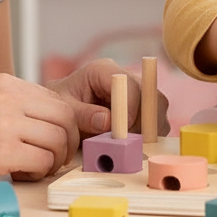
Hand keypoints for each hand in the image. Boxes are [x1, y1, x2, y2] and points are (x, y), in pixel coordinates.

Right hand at [0, 72, 79, 185]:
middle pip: (66, 118)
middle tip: (53, 159)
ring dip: (53, 160)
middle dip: (67, 143)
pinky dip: (39, 173)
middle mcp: (10, 97)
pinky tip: (20, 174)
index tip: (57, 142)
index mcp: (7, 83)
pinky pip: (42, 162)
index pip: (58, 101)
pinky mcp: (1, 151)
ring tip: (34, 167)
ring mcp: (6, 123)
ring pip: (58, 141)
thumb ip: (15, 105)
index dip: (65, 125)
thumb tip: (52, 123)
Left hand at [48, 57, 170, 138]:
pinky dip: (149, 136)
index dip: (130, 107)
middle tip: (128, 142)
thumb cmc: (60, 106)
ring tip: (128, 145)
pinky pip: (157, 122)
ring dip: (148, 130)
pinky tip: (132, 146)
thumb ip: (83, 115)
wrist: (58, 112)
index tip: (122, 131)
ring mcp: (137, 94)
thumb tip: (107, 121)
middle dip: (144, 121)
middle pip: (151, 95)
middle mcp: (125, 78)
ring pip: (158, 109)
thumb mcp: (64, 110)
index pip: (129, 84)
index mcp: (104, 70)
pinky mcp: (142, 110)